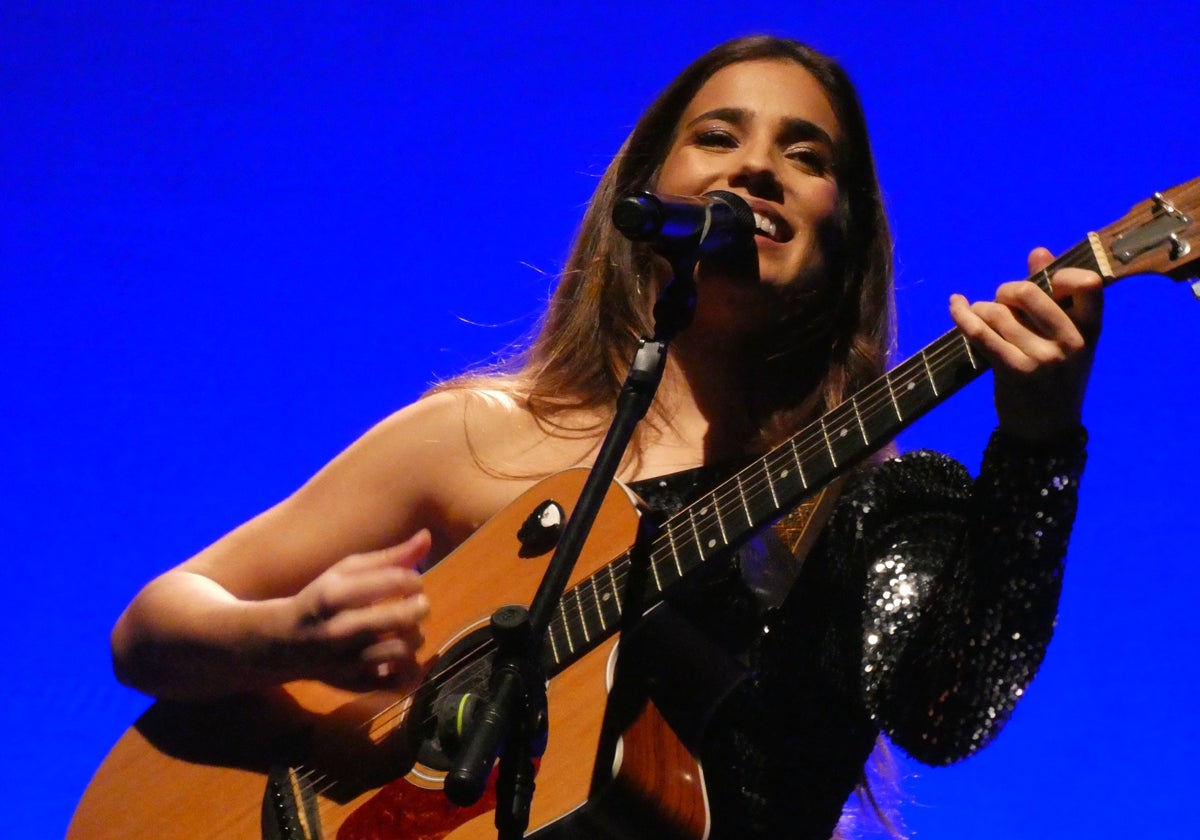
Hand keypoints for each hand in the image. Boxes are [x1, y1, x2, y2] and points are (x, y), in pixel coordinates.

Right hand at [282, 530, 431, 691]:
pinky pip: (397, 682)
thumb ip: (388, 557)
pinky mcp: (354, 685)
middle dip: (420, 607)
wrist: (284, 642)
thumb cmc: (321, 599)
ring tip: (408, 629)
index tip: (412, 584)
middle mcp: (340, 630)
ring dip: (415, 637)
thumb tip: (426, 537)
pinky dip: (408, 670)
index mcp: (335, 594)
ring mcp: (347, 661)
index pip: (395, 582)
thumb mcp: (346, 572)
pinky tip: (402, 655)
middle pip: (403, 618)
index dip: (414, 581)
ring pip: (404, 650)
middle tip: (418, 605)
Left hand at [949, 247, 1102, 441]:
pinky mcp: (1014, 370)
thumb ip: (1052, 295)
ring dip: (982, 309)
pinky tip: (955, 305)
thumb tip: (1038, 251)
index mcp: (1090, 330)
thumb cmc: (1055, 377)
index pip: (1088, 284)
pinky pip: (980, 334)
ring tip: (981, 316)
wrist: (1046, 431)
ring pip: (998, 313)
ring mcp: (1042, 358)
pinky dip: (963, 315)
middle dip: (1006, 291)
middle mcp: (1071, 342)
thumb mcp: (1065, 339)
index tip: (1048, 282)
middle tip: (1002, 302)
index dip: (1063, 275)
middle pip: (1028, 292)